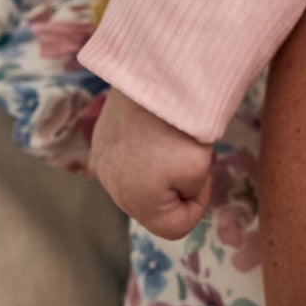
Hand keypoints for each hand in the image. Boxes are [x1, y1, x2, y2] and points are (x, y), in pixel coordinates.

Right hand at [90, 86, 213, 237]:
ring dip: (161, 169)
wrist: (151, 78)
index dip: (199, 203)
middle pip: (157, 206)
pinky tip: (154, 131)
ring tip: (171, 140)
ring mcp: (102, 164)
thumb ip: (191, 193)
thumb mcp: (198, 168)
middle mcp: (112, 188)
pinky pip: (128, 160)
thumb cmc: (179, 127)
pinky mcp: (101, 142)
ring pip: (142, 183)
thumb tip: (179, 187)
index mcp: (137, 203)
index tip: (204, 172)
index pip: (177, 228)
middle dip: (178, 186)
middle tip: (189, 153)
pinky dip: (146, 151)